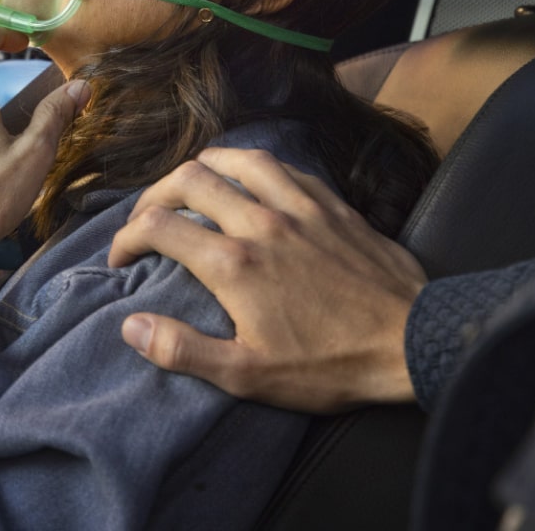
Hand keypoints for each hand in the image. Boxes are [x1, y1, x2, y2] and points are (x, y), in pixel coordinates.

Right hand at [107, 146, 425, 411]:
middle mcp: (259, 222)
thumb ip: (182, 350)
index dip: (127, 237)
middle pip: (189, 180)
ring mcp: (297, 206)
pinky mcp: (329, 203)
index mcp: (233, 263)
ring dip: (204, 165)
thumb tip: (130, 325)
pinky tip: (251, 179)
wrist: (412, 341)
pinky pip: (282, 166)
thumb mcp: (249, 375)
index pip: (158, 226)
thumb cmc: (330, 365)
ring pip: (236, 159)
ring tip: (190, 182)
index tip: (122, 257)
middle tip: (147, 216)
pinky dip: (253, 166)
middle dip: (155, 193)